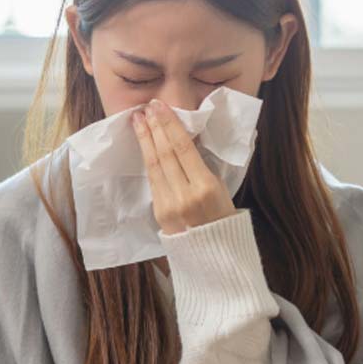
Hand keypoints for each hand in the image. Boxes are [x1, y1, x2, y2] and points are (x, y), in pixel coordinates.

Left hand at [131, 98, 236, 234]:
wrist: (215, 256)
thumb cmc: (223, 217)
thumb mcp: (222, 188)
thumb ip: (202, 166)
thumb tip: (186, 140)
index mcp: (206, 187)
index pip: (183, 148)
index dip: (169, 125)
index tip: (160, 107)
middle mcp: (185, 195)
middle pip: (165, 153)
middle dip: (154, 127)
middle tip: (147, 107)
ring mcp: (169, 205)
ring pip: (154, 165)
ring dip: (145, 140)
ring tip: (139, 120)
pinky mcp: (159, 212)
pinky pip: (153, 180)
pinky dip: (148, 159)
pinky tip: (145, 145)